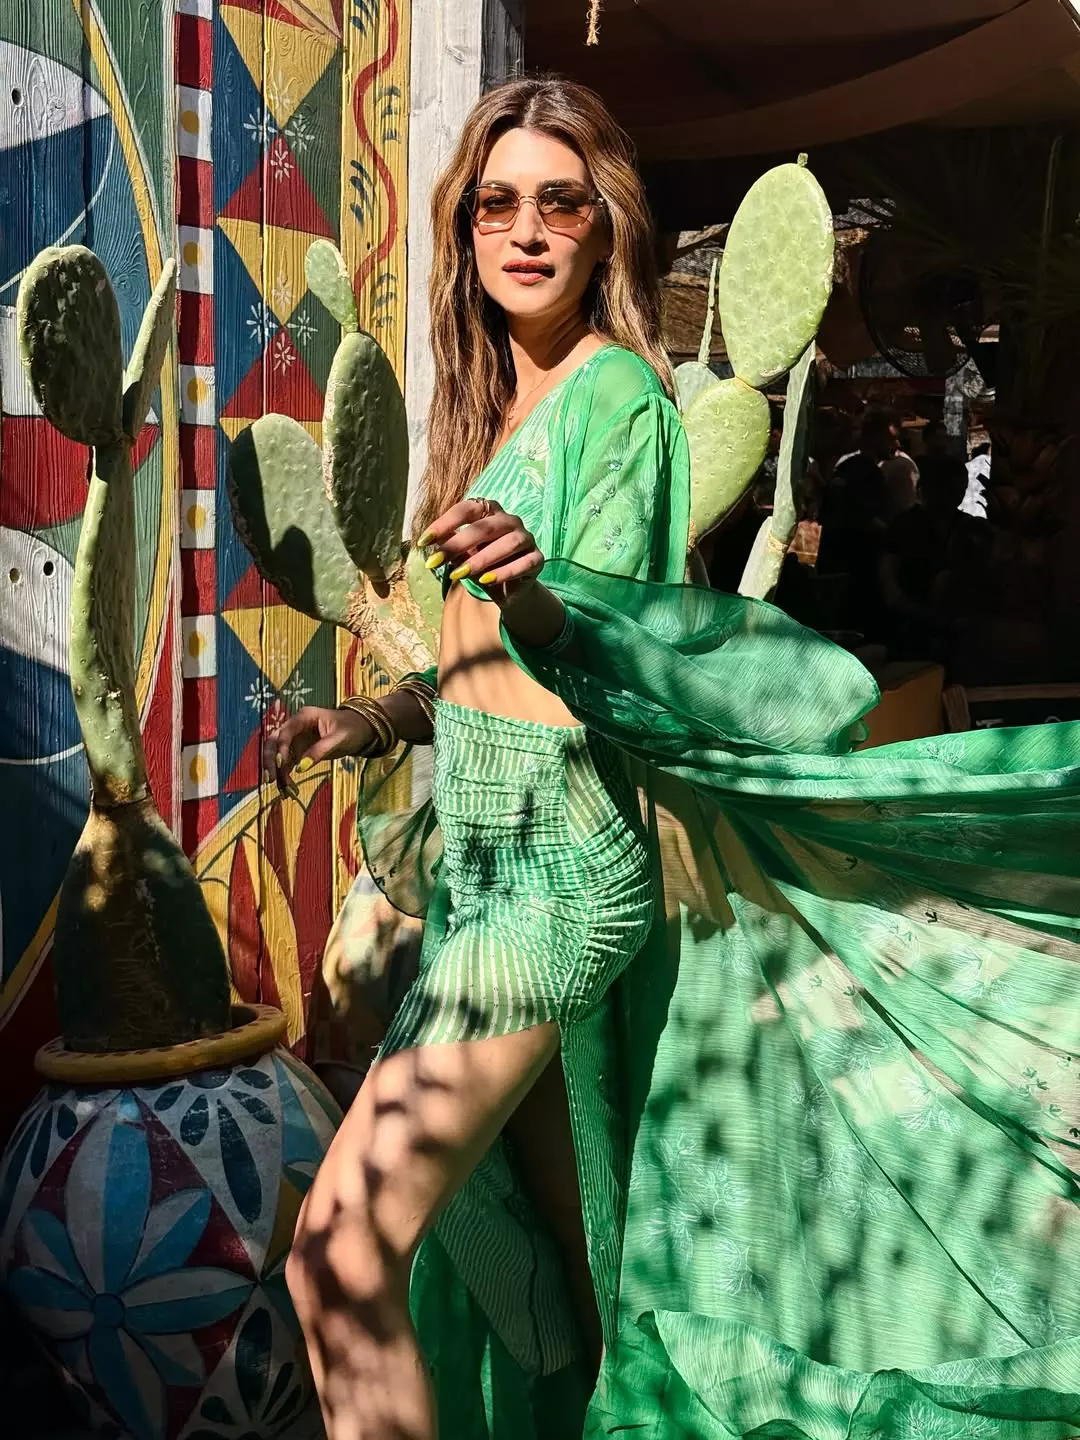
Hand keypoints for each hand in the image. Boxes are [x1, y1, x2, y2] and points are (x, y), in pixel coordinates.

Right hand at [262, 706, 374, 796]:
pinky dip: (285, 778)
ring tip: (285, 792)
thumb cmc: (351, 728)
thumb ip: (319, 751)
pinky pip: (286, 766)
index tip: (280, 764)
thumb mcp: (338, 739)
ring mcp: (295, 740)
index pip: (285, 732)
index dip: (280, 748)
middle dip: (269, 761)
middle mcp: (295, 727)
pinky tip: (288, 791)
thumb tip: (300, 769)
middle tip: (270, 779)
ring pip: (277, 756)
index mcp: (303, 717)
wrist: (360, 731)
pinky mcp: (298, 753)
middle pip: (273, 742)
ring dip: (278, 773)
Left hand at [420, 498, 543, 608]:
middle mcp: (510, 521)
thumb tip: (430, 543)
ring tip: (460, 574)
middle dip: (458, 544)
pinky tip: (485, 581)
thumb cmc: (482, 565)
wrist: (509, 589)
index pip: (467, 509)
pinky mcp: (537, 559)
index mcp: (490, 511)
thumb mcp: (462, 555)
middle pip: (486, 526)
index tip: (424, 541)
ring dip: (482, 558)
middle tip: (436, 561)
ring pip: (508, 543)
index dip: (445, 523)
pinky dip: (504, 572)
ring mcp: (526, 538)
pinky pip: (523, 563)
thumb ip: (451, 546)